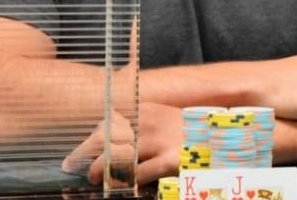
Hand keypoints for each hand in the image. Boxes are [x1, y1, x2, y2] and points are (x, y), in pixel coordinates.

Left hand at [62, 102, 182, 185]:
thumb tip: (116, 138)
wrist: (224, 137)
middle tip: (73, 166)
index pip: (108, 123)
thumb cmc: (192, 132)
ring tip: (93, 179)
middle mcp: (149, 122)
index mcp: (146, 110)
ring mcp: (160, 141)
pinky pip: (140, 172)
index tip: (78, 151)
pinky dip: (126, 181)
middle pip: (106, 137)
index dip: (90, 139)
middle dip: (86, 152)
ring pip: (118, 155)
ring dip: (102, 169)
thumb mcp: (166, 119)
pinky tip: (120, 187)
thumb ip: (142, 124)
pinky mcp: (170, 160)